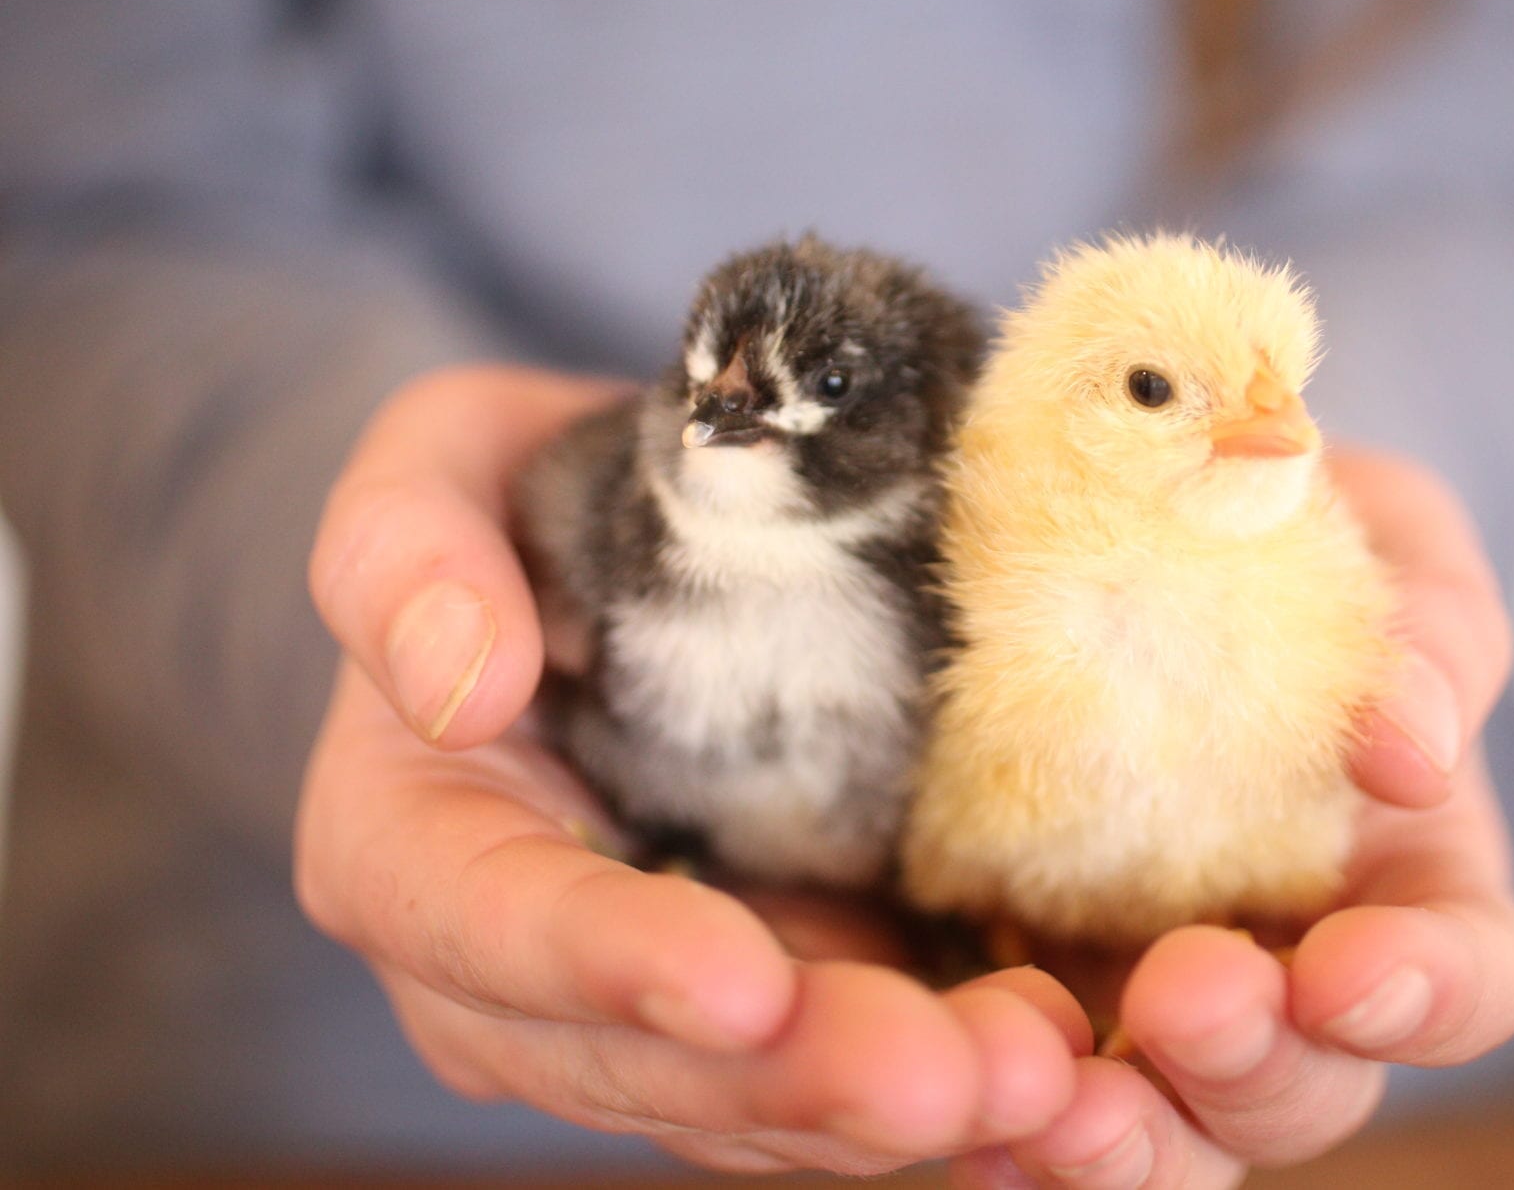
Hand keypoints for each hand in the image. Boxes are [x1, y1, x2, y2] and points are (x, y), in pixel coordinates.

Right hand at [300, 365, 1080, 1173]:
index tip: (745, 984)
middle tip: (955, 1072)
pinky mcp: (758, 1014)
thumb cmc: (521, 507)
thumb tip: (463, 688)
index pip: (492, 927)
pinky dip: (936, 1087)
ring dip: (890, 1109)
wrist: (620, 569)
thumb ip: (404, 550)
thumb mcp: (443, 465)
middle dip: (799, 1077)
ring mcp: (635, 1014)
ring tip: (1036, 1078)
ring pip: (749, 1103)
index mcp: (407, 846)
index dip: (614, 966)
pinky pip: (826, 1089)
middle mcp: (505, 977)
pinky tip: (1050, 1072)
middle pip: (641, 1060)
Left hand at [955, 449, 1513, 1188]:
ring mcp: (1156, 997)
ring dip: (1133, 1140)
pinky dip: (1010, 1128)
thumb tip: (1414, 749)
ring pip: (1173, 1130)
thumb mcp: (1373, 530)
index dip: (1426, 991)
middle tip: (1185, 996)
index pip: (1463, 973)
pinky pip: (1033, 1095)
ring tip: (1061, 1111)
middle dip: (1257, 1066)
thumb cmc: (1274, 525)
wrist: (1105, 513)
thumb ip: (1424, 625)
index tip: (1352, 968)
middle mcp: (1289, 967)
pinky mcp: (1030, 994)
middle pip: (1311, 1086)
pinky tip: (974, 1119)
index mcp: (1403, 872)